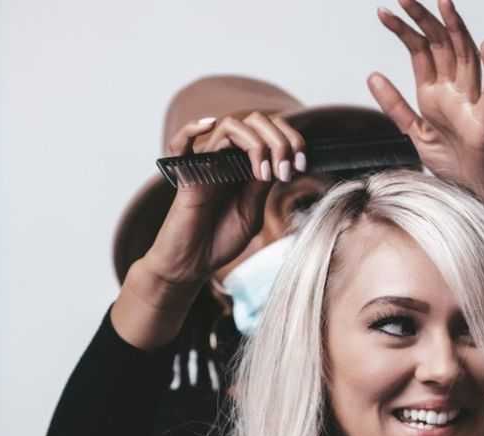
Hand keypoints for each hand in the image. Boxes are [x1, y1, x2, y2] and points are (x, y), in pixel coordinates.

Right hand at [141, 112, 307, 290]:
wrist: (194, 264)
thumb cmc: (220, 240)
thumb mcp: (252, 211)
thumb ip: (261, 185)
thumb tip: (280, 160)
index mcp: (245, 164)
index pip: (269, 132)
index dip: (291, 140)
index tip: (301, 165)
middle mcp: (226, 158)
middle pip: (254, 122)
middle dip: (279, 140)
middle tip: (287, 170)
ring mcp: (207, 164)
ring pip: (229, 126)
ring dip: (256, 142)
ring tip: (266, 173)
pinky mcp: (188, 177)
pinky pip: (181, 144)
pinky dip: (191, 129)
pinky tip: (208, 126)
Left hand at [367, 0, 483, 237]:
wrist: (475, 197)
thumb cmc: (452, 165)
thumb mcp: (415, 133)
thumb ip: (395, 106)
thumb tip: (371, 74)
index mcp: (435, 91)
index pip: (420, 51)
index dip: (403, 30)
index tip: (382, 12)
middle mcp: (454, 91)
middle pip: (442, 46)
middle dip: (424, 20)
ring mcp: (472, 104)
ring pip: (466, 59)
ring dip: (457, 31)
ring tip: (445, 4)